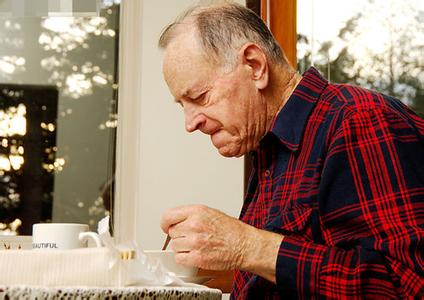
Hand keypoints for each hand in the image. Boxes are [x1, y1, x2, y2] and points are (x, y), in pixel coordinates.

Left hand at [160, 204, 282, 281]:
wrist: (244, 245)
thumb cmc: (231, 230)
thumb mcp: (210, 212)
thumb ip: (191, 215)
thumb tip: (176, 221)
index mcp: (197, 211)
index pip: (168, 216)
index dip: (165, 223)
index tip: (166, 227)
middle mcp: (194, 225)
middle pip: (171, 233)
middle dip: (179, 236)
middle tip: (192, 237)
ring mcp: (195, 242)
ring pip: (175, 246)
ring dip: (183, 248)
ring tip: (197, 245)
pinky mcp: (197, 257)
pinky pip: (179, 258)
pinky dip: (185, 258)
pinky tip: (195, 254)